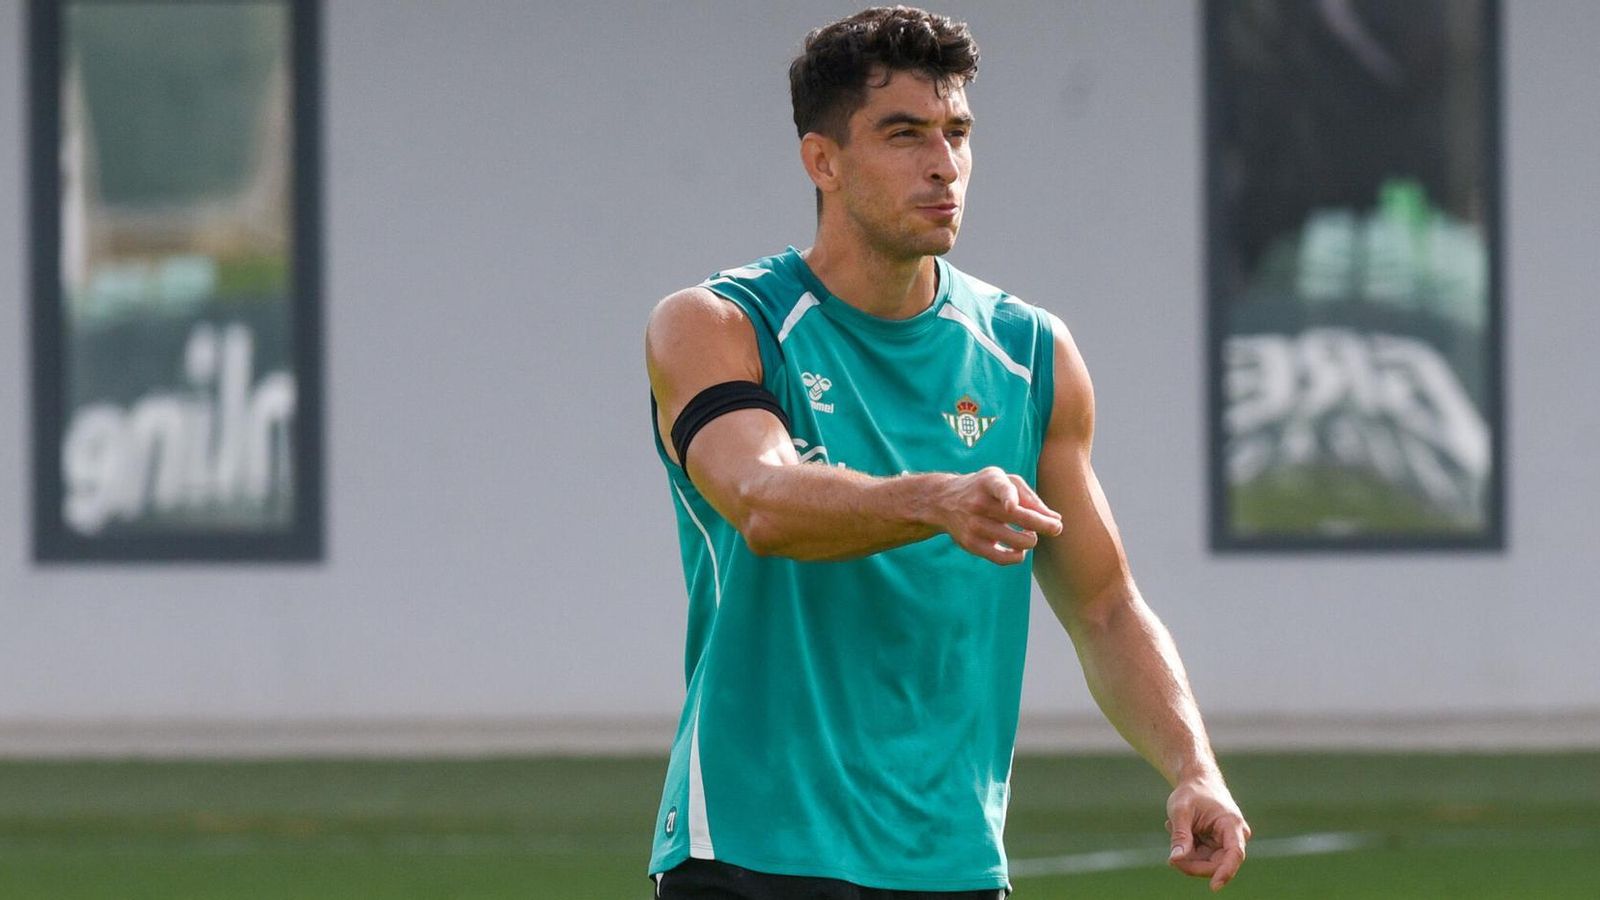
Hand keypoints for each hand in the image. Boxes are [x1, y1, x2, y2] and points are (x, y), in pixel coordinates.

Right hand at [933, 467, 1062, 564]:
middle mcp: (979, 503)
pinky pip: (1004, 557)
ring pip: (1018, 540)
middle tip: (1057, 528)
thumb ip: (1029, 497)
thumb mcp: (1003, 481)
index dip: (1008, 497)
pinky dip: (1018, 555)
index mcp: (989, 482)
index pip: (1000, 488)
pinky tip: (1019, 549)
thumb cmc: (984, 489)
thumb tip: (1055, 518)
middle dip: (1043, 525)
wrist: (943, 501)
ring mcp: (974, 525)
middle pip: (1017, 517)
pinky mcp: (972, 544)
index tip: (1012, 506)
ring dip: (1031, 540)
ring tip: (1029, 535)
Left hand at [1166, 773, 1249, 890]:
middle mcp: (1235, 836)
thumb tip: (1175, 859)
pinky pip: (1202, 857)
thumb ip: (1180, 835)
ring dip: (1187, 852)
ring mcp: (1227, 842)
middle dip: (1192, 863)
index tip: (1214, 887)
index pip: (1234, 854)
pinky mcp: (1218, 845)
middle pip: (1217, 863)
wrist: (1197, 780)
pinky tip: (1178, 828)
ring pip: (1207, 863)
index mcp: (1232, 824)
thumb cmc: (1191, 792)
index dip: (1225, 872)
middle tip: (1171, 856)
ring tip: (1173, 827)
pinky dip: (1188, 848)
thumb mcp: (1180, 811)